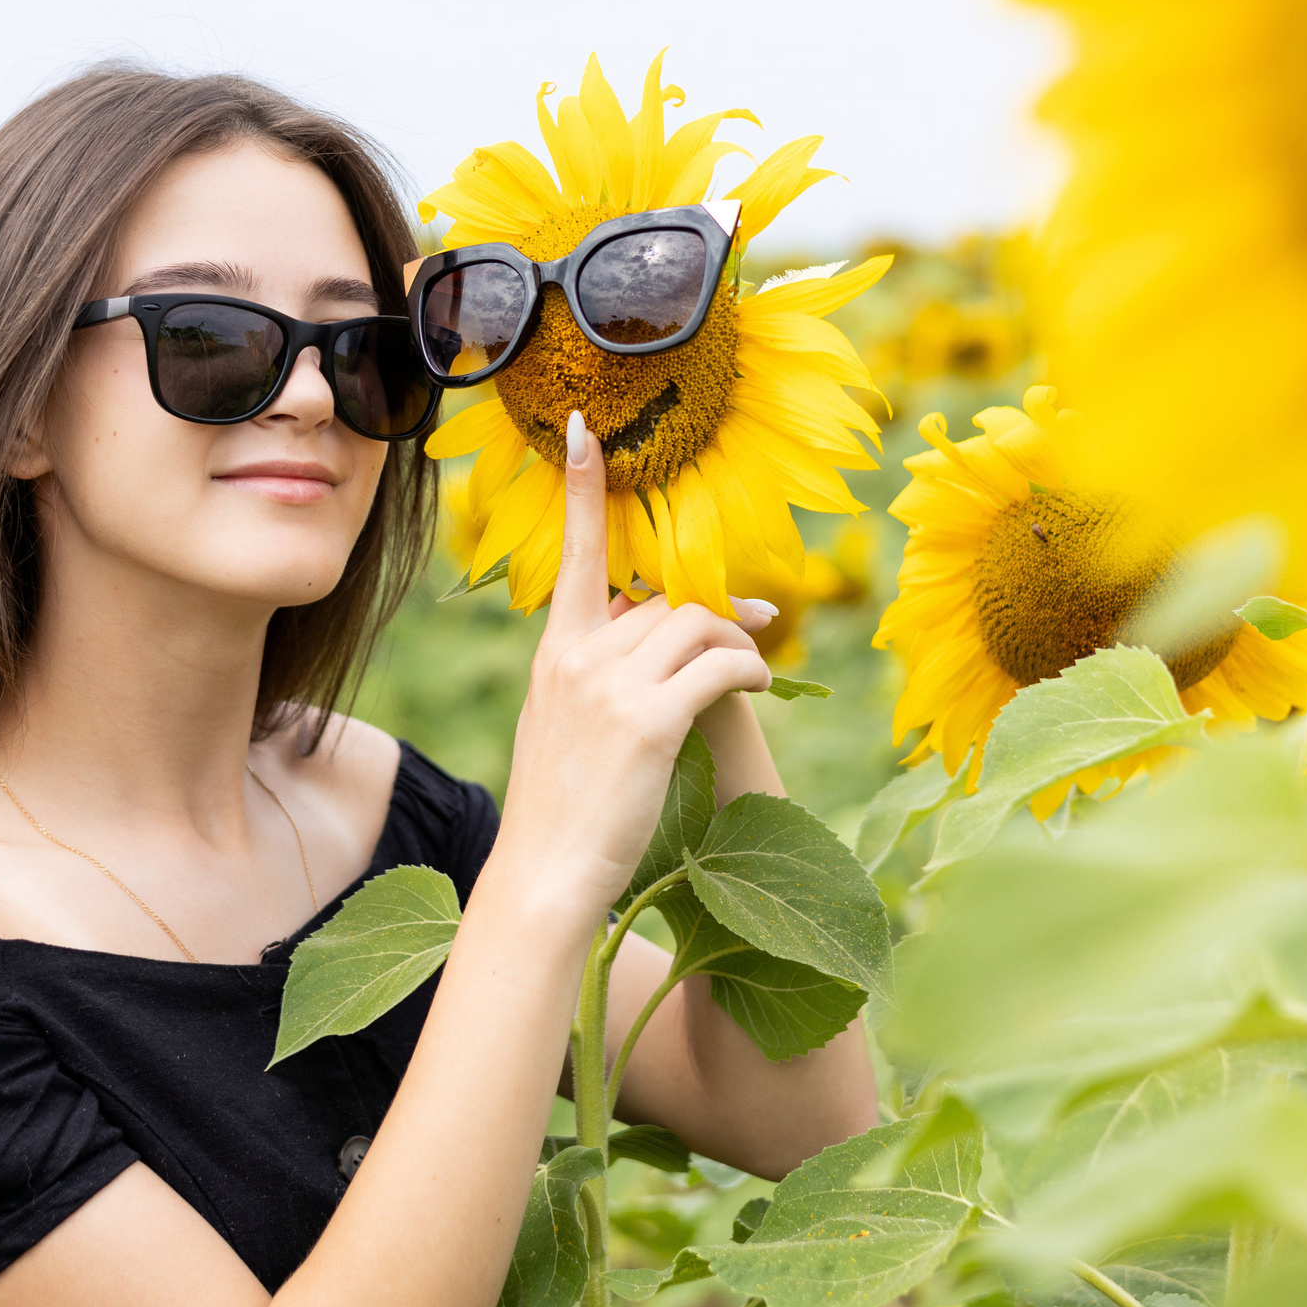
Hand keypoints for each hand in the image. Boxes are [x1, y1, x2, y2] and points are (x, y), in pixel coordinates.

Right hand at [494, 411, 774, 918]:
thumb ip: (592, 676)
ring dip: (738, 640)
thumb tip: (640, 638)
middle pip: (661, 599)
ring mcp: (610, 687)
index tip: (583, 430)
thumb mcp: (563, 728)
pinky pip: (720, 666)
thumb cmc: (559, 813)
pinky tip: (760, 684)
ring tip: (757, 668)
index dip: (583, 491)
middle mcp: (577, 657)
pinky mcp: (648, 720)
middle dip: (713, 609)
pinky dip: (750, 668)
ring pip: (697, 624)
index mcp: (554, 653)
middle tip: (758, 619)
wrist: (546, 876)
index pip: (574, 556)